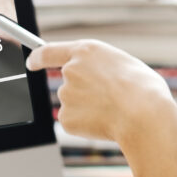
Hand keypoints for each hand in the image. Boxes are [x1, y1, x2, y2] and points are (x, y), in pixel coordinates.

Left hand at [25, 39, 176, 149]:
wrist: (145, 116)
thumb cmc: (144, 89)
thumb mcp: (126, 64)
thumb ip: (104, 68)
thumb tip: (101, 82)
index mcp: (86, 51)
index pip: (49, 51)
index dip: (38, 57)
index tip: (31, 62)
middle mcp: (71, 70)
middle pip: (70, 83)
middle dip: (84, 92)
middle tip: (111, 99)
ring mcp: (66, 95)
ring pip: (75, 104)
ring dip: (90, 108)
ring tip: (115, 110)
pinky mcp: (66, 118)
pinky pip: (75, 122)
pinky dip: (87, 125)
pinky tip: (106, 123)